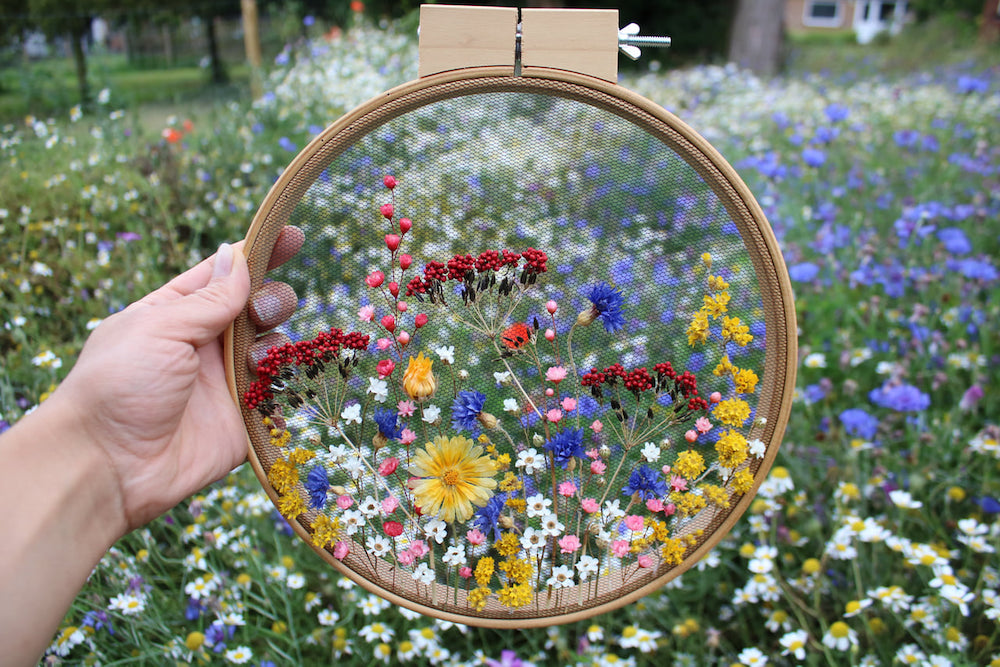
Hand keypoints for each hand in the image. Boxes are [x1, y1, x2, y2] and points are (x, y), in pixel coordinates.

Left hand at [55, 228, 301, 529]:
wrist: (110, 464)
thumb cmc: (119, 385)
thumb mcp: (160, 327)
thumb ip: (209, 298)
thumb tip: (237, 255)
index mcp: (177, 312)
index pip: (225, 273)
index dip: (260, 252)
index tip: (293, 235)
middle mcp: (206, 343)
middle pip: (258, 306)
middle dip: (272, 300)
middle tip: (261, 312)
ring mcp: (227, 380)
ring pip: (275, 347)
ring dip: (276, 344)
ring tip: (254, 362)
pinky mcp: (245, 417)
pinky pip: (280, 393)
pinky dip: (285, 385)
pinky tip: (269, 385)